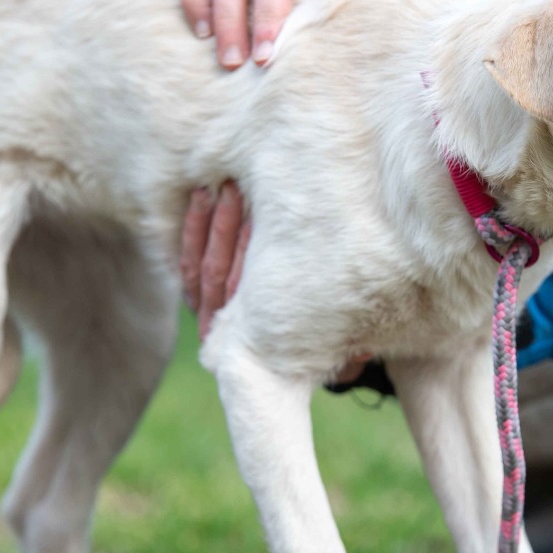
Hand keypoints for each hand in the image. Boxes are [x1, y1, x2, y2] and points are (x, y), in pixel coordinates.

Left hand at [178, 181, 371, 381]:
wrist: (282, 364)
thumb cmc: (317, 343)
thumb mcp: (333, 353)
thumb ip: (348, 356)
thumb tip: (365, 347)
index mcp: (251, 346)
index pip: (244, 298)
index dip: (253, 260)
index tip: (267, 224)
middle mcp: (221, 333)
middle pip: (217, 275)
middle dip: (227, 230)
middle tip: (236, 190)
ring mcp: (204, 313)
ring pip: (200, 266)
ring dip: (210, 224)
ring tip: (220, 188)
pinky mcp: (193, 296)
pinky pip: (186, 262)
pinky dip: (193, 230)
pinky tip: (201, 200)